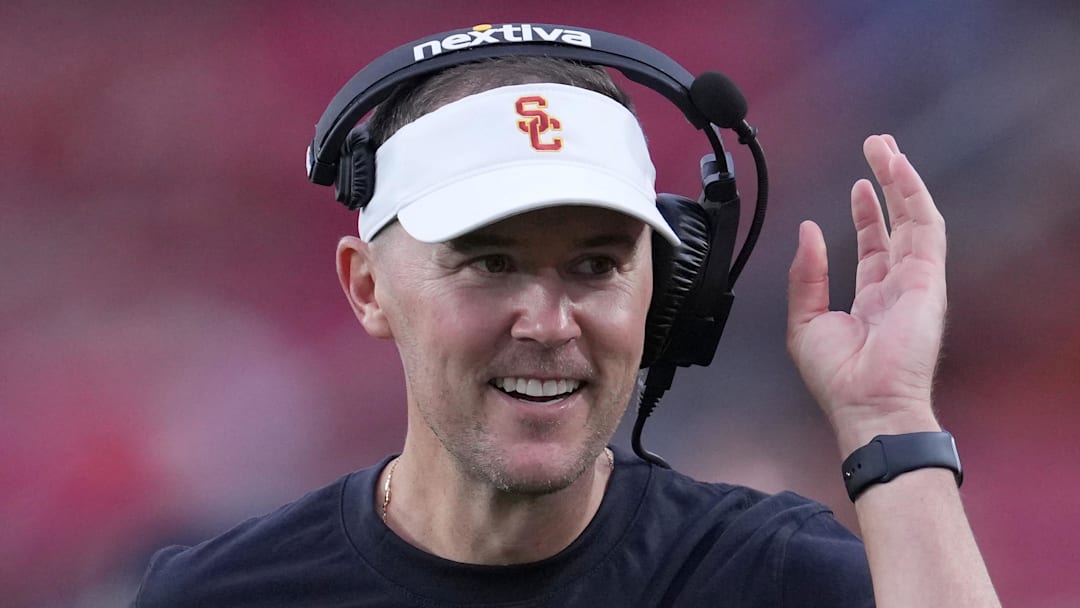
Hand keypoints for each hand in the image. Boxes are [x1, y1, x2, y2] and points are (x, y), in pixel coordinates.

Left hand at [787, 135, 945, 454]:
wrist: (865, 402)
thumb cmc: (839, 376)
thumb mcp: (806, 321)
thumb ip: (806, 275)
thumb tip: (808, 231)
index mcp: (871, 298)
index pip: (872, 246)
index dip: (865, 215)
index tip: (857, 186)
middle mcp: (897, 285)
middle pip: (897, 223)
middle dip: (887, 186)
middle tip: (877, 151)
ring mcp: (916, 279)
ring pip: (914, 217)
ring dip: (901, 181)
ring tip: (885, 149)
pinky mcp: (929, 277)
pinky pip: (926, 227)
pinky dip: (914, 195)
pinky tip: (899, 170)